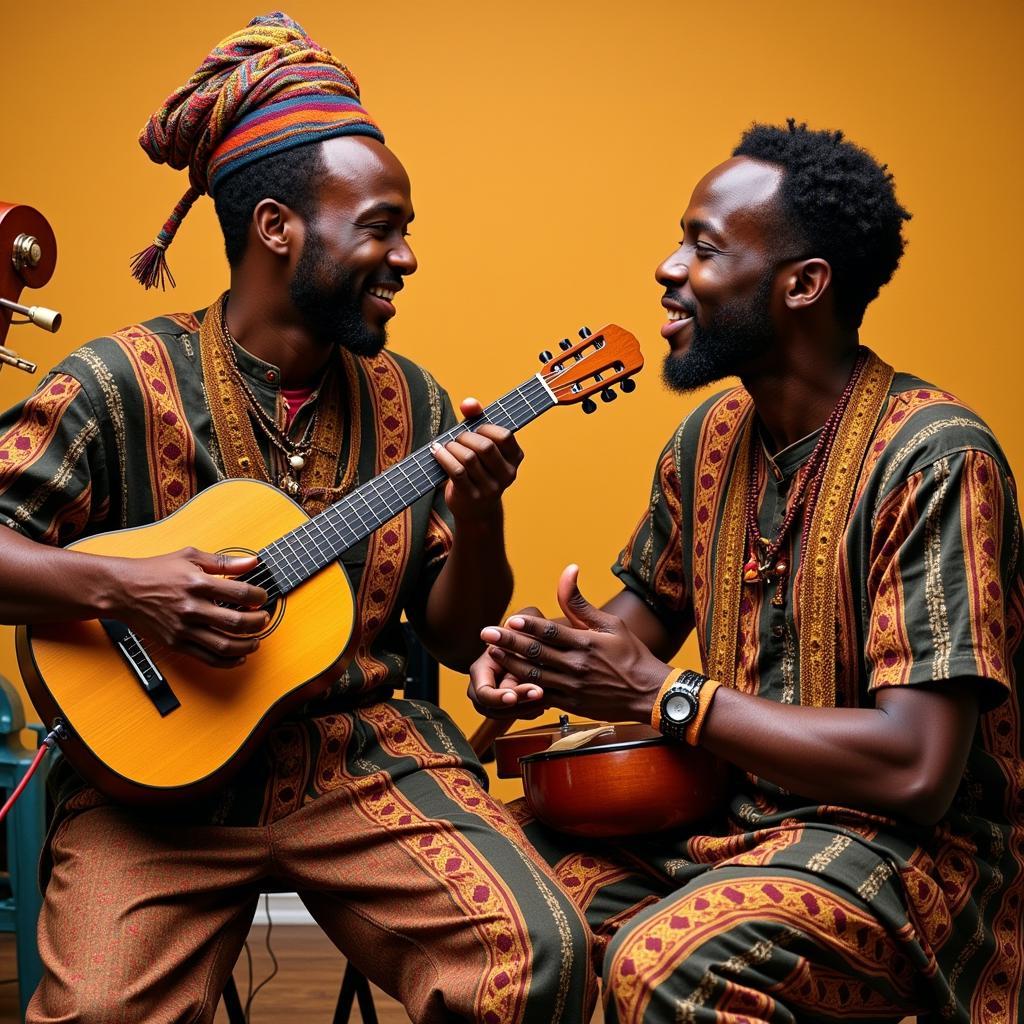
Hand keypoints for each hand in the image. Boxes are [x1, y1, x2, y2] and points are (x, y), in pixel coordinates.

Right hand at [109, 547, 268, 667]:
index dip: (259, 597)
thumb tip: (252, 562)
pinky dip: (227, 661)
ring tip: (256, 640)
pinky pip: (207, 658)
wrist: (122, 590)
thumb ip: (224, 562)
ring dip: (247, 645)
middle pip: (237, 622)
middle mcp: (192, 608)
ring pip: (224, 645)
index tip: (262, 598)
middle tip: (264, 619)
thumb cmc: (155, 571)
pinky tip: (239, 656)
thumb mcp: (190, 557)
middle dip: (258, 623)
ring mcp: (183, 628)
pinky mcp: (175, 643)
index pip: (241, 593)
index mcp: (198, 583)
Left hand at [431, 398, 523, 523]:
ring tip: (446, 446)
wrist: (476, 510)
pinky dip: (443, 457)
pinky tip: (437, 451)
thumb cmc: (479, 469)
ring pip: (468, 458)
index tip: (475, 429)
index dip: (486, 428)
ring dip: (453, 447)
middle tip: (457, 439)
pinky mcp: (471, 496)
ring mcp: (490, 488)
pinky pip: (456, 471)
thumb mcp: (483, 445)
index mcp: (515, 458)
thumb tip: (469, 403)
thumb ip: (477, 419)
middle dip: (466, 437)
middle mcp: (507, 475)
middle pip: (485, 447)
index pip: (505, 436)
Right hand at [468, 606, 546, 719]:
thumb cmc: (525, 633)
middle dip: (518, 704)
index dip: (496, 697)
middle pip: (494, 709)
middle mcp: (485, 688)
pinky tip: (547, 700)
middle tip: (539, 693)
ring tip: (547, 696)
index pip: (483, 692)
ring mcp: (497, 699)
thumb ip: (514, 634)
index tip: (512, 696)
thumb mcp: (521, 628)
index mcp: (480, 670)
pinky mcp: (512, 705)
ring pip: (509, 715)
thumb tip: (509, 628)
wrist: (537, 645)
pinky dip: (533, 709)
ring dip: (528, 708)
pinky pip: (521, 714)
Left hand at [480, 565, 668, 721]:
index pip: (551, 633)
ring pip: (534, 675)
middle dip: (508, 643)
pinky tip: (508, 679)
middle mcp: (576, 666)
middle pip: (536, 653)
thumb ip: (581, 603)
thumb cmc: (631, 655)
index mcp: (586, 643)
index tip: (509, 620)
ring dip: (510, 663)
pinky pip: (542, 696)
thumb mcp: (609, 624)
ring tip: (491, 653)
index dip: (528, 627)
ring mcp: (572, 687)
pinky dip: (524, 687)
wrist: (649, 695)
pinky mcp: (570, 704)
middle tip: (486, 634)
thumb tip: (568, 569)